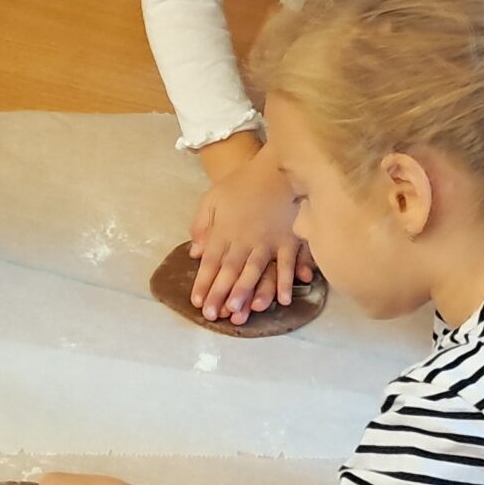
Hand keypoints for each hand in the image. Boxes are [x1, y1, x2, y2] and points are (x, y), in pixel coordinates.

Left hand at [188, 147, 313, 324]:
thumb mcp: (212, 199)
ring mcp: (268, 241)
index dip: (203, 283)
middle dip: (219, 295)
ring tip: (237, 312)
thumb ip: (201, 225)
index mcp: (224, 231)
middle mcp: (244, 240)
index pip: (210, 262)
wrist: (275, 168)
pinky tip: (281, 301)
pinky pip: (286, 264)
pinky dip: (284, 282)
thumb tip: (194, 252)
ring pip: (254, 271)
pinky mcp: (289, 240)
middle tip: (212, 316)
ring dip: (245, 293)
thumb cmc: (242, 184)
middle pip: (229, 271)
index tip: (196, 302)